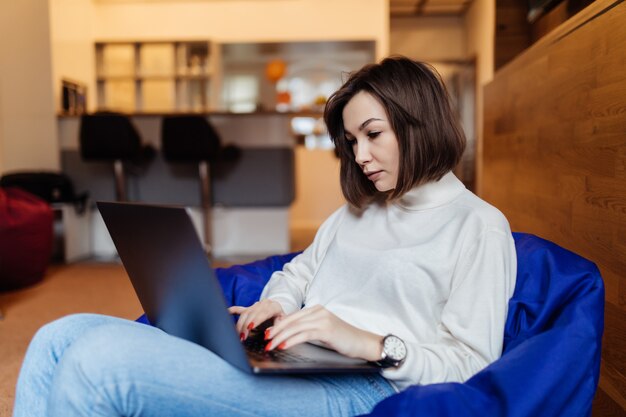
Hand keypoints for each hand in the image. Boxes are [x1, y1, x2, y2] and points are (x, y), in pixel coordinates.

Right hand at [228, 299, 284, 340]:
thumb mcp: (284, 324)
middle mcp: (264, 304)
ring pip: (245, 313)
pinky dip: (232, 311)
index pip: (264, 312)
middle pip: (252, 313)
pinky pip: (239, 309)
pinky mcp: (248, 308)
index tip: (250, 327)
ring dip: (239, 324)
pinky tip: (226, 313)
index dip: (256, 320)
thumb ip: (277, 328)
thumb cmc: (282, 320)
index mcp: (274, 307)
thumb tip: (268, 335)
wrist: (278, 311)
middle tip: (242, 338)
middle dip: (245, 326)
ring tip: (237, 335)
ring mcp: (255, 305)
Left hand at [264, 305, 383, 361]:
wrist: (362, 342)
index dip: (278, 324)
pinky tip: (283, 345)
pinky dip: (291, 340)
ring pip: (295, 327)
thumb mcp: (322, 332)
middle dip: (276, 330)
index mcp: (316, 310)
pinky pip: (304, 334)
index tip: (267, 333)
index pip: (292, 316)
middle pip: (291, 320)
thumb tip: (288, 334)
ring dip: (280, 336)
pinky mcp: (326, 329)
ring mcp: (322, 319)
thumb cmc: (342, 339)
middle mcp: (318, 311)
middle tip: (264, 339)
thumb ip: (307, 329)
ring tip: (270, 345)